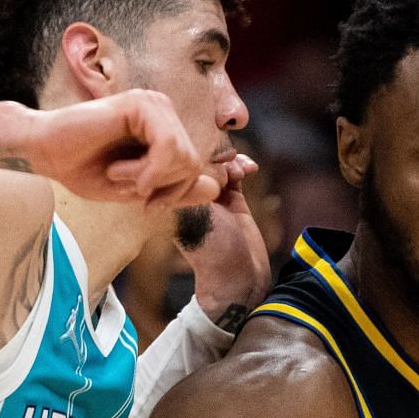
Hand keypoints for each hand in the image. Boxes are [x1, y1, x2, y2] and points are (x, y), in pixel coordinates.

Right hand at [24, 89, 222, 208]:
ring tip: (117, 174)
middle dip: (163, 188)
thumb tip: (215, 190)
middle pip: (193, 164)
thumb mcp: (138, 191)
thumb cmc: (85, 170)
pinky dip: (146, 171)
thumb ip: (176, 191)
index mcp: (166, 129)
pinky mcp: (140, 104)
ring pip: (184, 157)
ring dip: (149, 179)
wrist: (45, 154)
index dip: (176, 194)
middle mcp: (164, 111)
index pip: (196, 168)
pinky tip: (118, 171)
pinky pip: (167, 147)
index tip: (147, 204)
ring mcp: (153, 104)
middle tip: (127, 187)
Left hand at [181, 155, 271, 328]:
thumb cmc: (211, 249)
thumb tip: (196, 152)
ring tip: (239, 169)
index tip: (201, 142)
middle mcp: (186, 193)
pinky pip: (235, 172)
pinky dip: (242, 166)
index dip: (188, 147)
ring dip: (230, 159)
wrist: (238, 275)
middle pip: (195, 156)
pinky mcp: (232, 198)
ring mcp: (210, 194)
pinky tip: (250, 168)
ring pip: (217, 161)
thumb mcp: (196, 213)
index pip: (173, 160)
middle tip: (224, 155)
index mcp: (168, 196)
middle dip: (212, 150)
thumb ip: (194, 183)